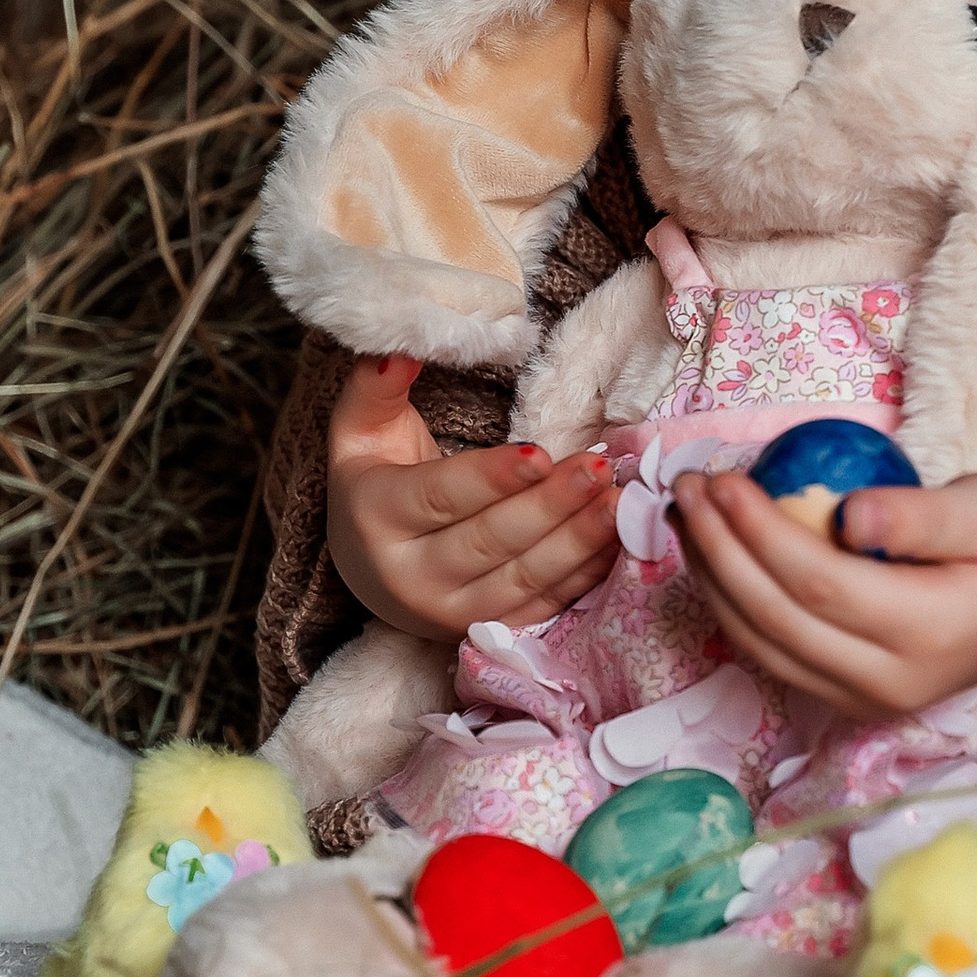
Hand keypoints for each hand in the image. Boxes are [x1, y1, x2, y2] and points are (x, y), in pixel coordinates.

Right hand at [324, 353, 618, 639]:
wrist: (367, 565)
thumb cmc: (373, 481)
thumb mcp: (358, 430)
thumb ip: (375, 387)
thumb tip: (398, 348)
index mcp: (375, 518)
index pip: (439, 497)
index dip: (491, 478)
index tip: (541, 452)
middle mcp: (409, 576)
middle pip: (489, 541)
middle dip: (550, 505)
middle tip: (599, 467)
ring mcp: (450, 611)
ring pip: (523, 579)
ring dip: (578, 540)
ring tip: (618, 500)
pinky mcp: (487, 628)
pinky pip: (543, 606)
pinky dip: (585, 574)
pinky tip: (616, 538)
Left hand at [670, 467, 976, 717]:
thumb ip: (925, 516)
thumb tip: (851, 513)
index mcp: (928, 634)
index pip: (820, 585)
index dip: (761, 534)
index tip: (724, 479)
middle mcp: (889, 682)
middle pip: (777, 620)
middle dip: (719, 552)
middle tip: (686, 487)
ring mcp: (864, 701)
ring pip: (762, 645)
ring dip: (712, 579)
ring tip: (685, 514)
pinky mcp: (846, 701)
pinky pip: (772, 656)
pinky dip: (732, 605)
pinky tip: (713, 554)